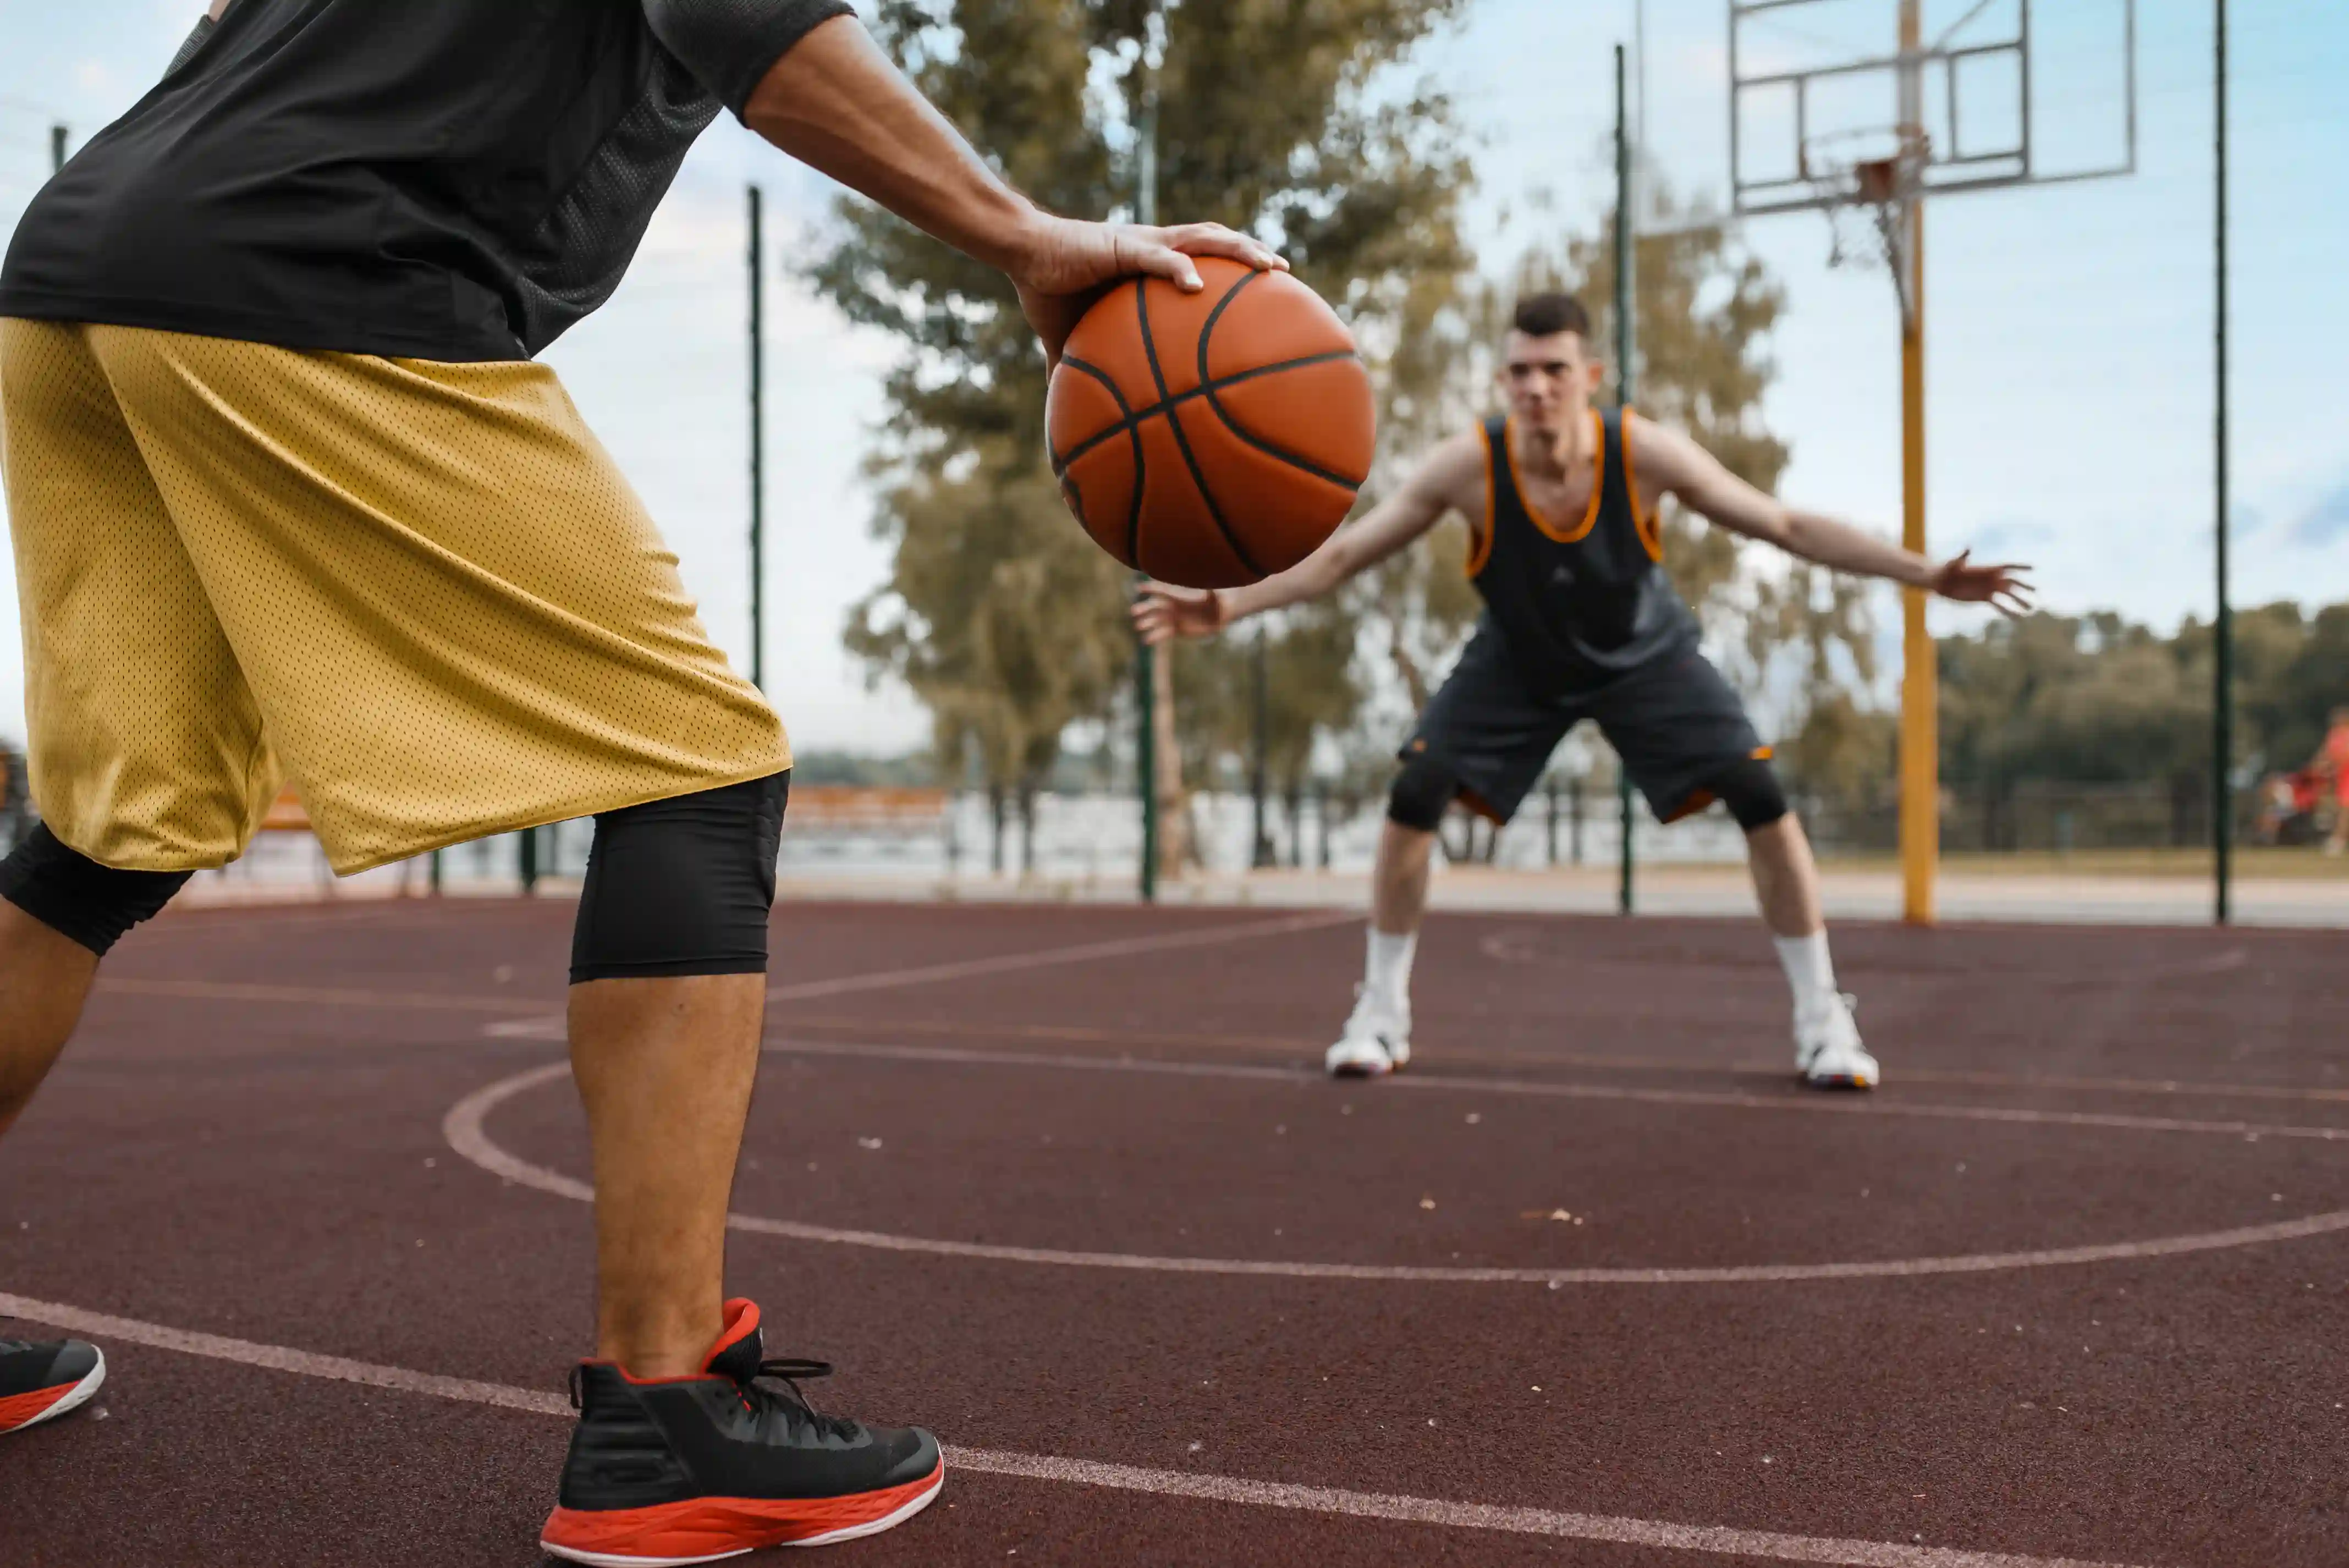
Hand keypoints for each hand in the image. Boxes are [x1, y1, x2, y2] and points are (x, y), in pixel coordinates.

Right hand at [1008, 215, 1285, 367]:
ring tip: (1267, 265)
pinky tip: (1196, 284)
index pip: (1204, 258)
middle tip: (1284, 271)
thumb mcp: (1068, 338)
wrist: (1020, 253)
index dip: (1235, 267)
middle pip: (1216, 242)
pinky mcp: (1122, 246)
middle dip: (1251, 252)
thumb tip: (1071, 414)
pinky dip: (1179, 268)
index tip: (1267, 289)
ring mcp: (1143, 243)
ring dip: (1238, 249)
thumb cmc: (1046, 289)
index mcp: (1150, 264)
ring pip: (1203, 239)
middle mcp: (1155, 247)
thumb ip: (1079, 369)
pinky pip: (1159, 257)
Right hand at [1130, 582, 1228, 645]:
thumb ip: (1211, 593)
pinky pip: (1163, 633)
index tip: (1139, 588)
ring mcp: (1173, 618)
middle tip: (1134, 611)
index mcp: (1180, 596)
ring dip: (1147, 623)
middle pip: (1155, 606)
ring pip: (1156, 620)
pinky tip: (1146, 640)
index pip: (1162, 590)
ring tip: (1139, 626)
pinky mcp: (1176, 630)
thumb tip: (1210, 591)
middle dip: (1144, 608)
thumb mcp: (1216, 596)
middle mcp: (1173, 606)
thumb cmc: (1218, 601)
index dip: (1151, 589)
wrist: (1219, 615)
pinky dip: (1154, 636)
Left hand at [1930, 550, 2033, 615]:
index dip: (2020, 567)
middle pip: (2012, 582)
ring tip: (2031, 609)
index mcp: (1988, 569)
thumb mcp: (1955, 563)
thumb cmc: (1947, 569)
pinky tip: (2017, 618)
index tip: (2033, 568)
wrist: (1941, 582)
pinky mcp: (1984, 598)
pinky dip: (2008, 611)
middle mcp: (1992, 578)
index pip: (2008, 566)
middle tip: (2036, 592)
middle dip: (2024, 587)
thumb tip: (1968, 548)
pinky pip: (1999, 606)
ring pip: (2008, 596)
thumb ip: (1963, 557)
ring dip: (2019, 601)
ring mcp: (1989, 588)